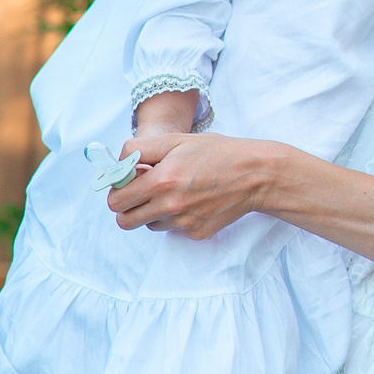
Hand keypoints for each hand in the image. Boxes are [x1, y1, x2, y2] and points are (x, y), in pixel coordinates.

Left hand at [106, 132, 283, 239]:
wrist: (257, 175)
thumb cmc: (219, 153)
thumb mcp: (177, 140)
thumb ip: (140, 149)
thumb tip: (118, 163)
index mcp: (161, 181)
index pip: (116, 200)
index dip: (119, 189)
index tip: (130, 181)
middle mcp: (169, 206)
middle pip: (125, 220)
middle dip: (129, 206)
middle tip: (144, 191)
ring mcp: (183, 223)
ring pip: (149, 224)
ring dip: (153, 211)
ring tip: (175, 192)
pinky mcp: (196, 233)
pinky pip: (173, 229)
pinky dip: (177, 217)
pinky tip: (194, 201)